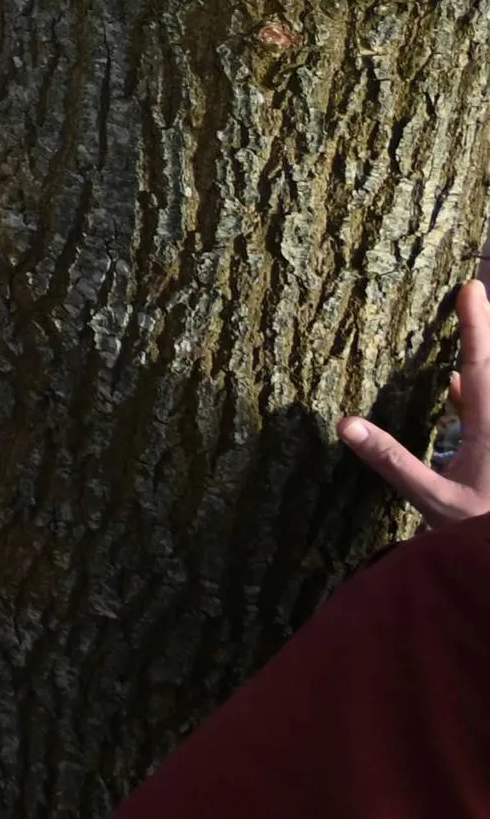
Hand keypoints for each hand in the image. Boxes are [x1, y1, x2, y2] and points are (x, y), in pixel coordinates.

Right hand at [342, 276, 489, 525]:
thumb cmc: (482, 532)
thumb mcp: (433, 501)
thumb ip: (391, 462)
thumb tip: (343, 423)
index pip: (481, 365)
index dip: (477, 325)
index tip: (472, 286)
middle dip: (480, 332)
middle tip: (471, 295)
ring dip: (477, 364)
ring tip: (459, 337)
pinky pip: (489, 411)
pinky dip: (475, 393)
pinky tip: (458, 394)